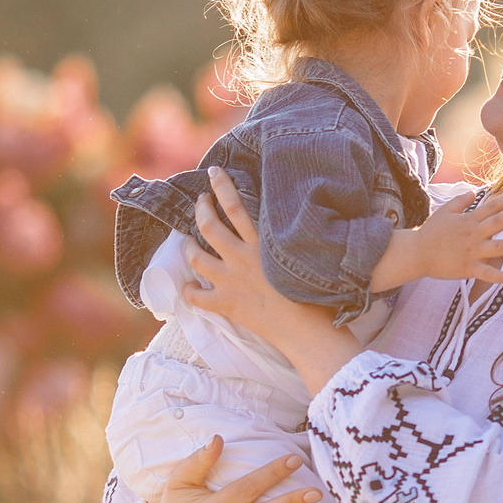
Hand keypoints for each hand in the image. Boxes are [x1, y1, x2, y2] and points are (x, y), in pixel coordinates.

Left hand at [183, 168, 365, 392]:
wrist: (306, 331)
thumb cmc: (315, 295)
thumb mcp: (307, 256)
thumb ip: (293, 237)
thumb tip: (294, 219)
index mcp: (262, 244)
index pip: (235, 206)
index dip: (222, 186)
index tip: (214, 172)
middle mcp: (242, 259)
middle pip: (210, 225)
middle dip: (201, 208)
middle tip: (200, 200)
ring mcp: (230, 282)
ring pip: (196, 257)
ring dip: (187, 245)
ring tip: (187, 239)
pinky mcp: (226, 304)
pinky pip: (196, 296)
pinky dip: (188, 290)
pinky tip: (189, 286)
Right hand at [379, 188, 502, 287]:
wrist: (416, 254)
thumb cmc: (430, 232)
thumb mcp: (444, 212)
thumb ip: (460, 201)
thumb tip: (474, 191)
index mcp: (468, 220)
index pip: (491, 207)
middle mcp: (473, 234)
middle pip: (498, 222)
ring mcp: (472, 252)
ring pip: (499, 247)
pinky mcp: (468, 268)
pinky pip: (487, 274)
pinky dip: (500, 277)